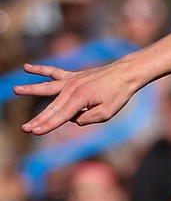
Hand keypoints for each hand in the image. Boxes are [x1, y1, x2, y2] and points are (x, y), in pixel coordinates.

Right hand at [15, 59, 139, 135]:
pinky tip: (26, 68)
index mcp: (80, 99)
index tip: (35, 132)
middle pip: (52, 107)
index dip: (48, 125)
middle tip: (25, 129)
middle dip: (38, 119)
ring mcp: (71, 81)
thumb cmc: (118, 95)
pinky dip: (40, 70)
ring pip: (47, 88)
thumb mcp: (106, 113)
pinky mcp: (72, 76)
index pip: (61, 116)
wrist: (124, 74)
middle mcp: (72, 88)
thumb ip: (87, 119)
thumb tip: (73, 120)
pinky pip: (53, 72)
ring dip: (30, 90)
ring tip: (15, 90)